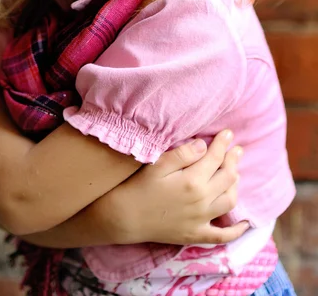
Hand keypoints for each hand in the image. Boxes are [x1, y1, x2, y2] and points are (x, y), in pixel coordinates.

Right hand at [98, 130, 247, 245]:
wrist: (124, 217)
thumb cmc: (138, 186)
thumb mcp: (157, 164)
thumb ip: (182, 154)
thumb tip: (204, 145)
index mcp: (192, 180)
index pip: (215, 157)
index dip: (223, 143)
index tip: (228, 132)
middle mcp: (202, 200)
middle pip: (228, 177)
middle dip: (234, 160)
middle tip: (237, 150)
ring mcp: (201, 220)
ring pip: (230, 201)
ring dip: (236, 185)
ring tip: (234, 174)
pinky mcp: (196, 235)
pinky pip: (223, 236)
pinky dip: (237, 230)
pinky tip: (245, 222)